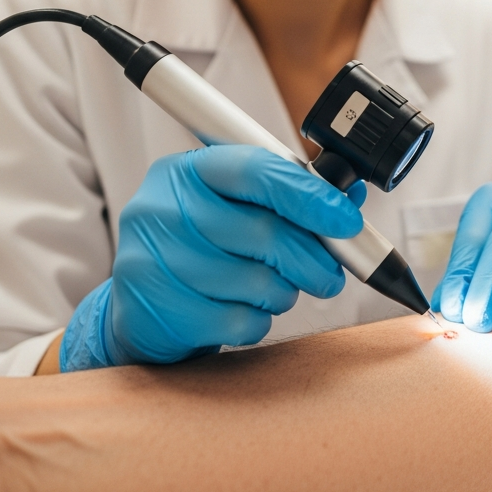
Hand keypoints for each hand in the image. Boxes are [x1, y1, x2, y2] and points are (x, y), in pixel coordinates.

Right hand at [60, 146, 364, 369]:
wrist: (142, 305)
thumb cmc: (201, 247)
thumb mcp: (237, 207)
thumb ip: (290, 196)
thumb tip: (350, 197)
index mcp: (186, 170)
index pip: (257, 170)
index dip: (310, 196)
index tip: (347, 220)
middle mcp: (162, 208)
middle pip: (265, 232)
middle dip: (312, 258)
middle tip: (329, 273)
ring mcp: (153, 259)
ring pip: (257, 282)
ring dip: (284, 292)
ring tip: (274, 290)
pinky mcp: (156, 309)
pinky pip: (238, 321)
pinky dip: (257, 321)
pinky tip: (244, 312)